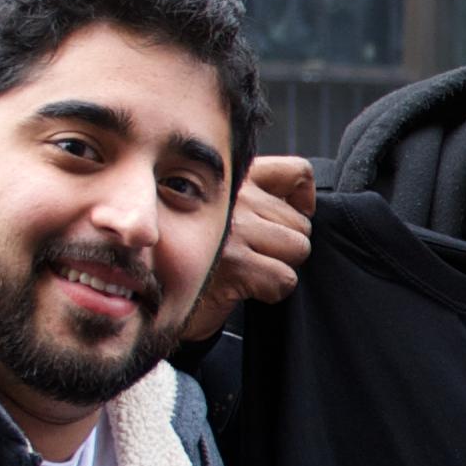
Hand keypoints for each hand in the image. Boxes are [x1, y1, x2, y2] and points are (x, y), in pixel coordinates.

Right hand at [176, 155, 322, 344]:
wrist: (160, 294)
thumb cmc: (198, 253)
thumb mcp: (226, 211)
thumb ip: (259, 199)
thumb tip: (305, 207)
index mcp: (234, 176)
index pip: (298, 172)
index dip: (302, 202)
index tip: (285, 222)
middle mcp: (234, 194)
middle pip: (302, 223)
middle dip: (286, 247)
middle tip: (254, 256)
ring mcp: (234, 227)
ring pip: (298, 249)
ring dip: (280, 267)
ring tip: (249, 269)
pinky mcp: (235, 262)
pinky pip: (285, 278)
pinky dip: (272, 291)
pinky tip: (244, 287)